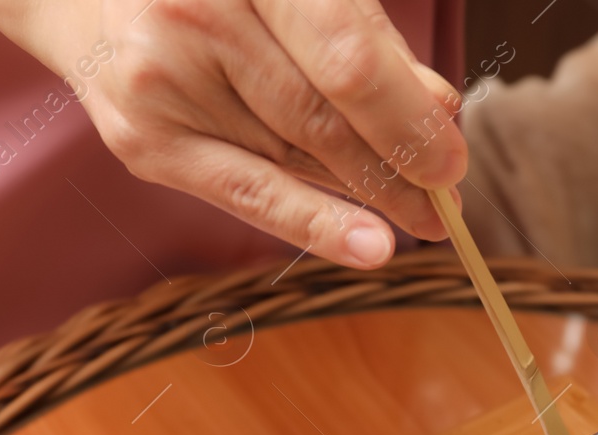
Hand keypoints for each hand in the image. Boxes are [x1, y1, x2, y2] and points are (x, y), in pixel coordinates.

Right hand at [0, 0, 465, 267]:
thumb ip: (365, 40)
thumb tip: (438, 112)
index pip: (346, 58)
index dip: (406, 119)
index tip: (452, 162)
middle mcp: (199, 13)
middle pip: (322, 117)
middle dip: (397, 169)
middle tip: (446, 207)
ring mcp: (162, 77)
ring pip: (294, 157)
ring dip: (367, 196)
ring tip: (416, 219)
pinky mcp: (144, 138)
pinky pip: (247, 193)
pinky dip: (315, 223)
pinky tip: (368, 248)